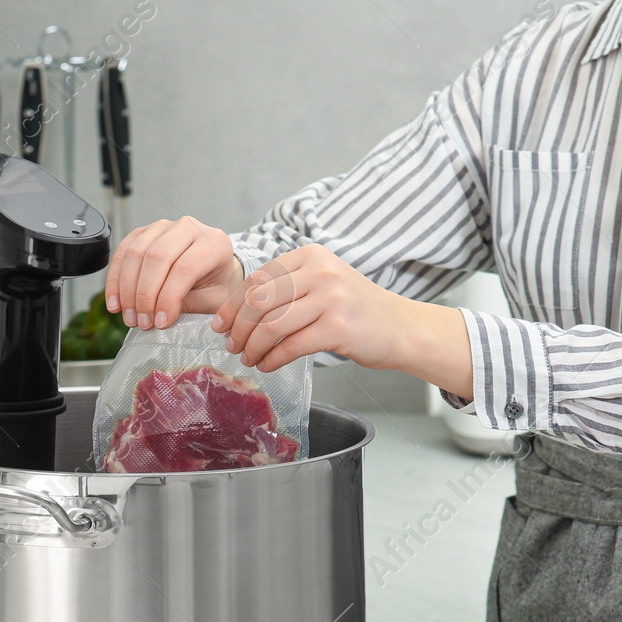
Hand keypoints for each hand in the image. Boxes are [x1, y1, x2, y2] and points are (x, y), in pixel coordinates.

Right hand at [104, 217, 244, 328]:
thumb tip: (157, 316)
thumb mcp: (212, 300)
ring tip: (129, 317)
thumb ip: (188, 304)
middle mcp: (189, 227)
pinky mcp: (143, 233)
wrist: (213, 270)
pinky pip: (122, 252)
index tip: (160, 322)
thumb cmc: (215, 287)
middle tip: (141, 322)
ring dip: (126, 290)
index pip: (185, 268)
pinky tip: (115, 302)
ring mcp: (163, 227)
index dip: (168, 298)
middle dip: (144, 295)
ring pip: (135, 253)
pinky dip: (115, 279)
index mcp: (214, 243)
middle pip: (157, 257)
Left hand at [216, 245, 474, 398]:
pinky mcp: (338, 328)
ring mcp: (330, 299)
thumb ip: (285, 288)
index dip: (233, 305)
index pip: (257, 279)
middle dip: (239, 328)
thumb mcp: (321, 284)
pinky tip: (267, 365)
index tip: (220, 324)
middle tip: (232, 346)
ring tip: (249, 358)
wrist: (400, 328)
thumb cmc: (354, 309)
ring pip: (271, 326)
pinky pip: (290, 347)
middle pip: (259, 301)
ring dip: (253, 347)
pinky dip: (272, 359)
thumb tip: (236, 312)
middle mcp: (320, 272)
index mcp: (310, 256)